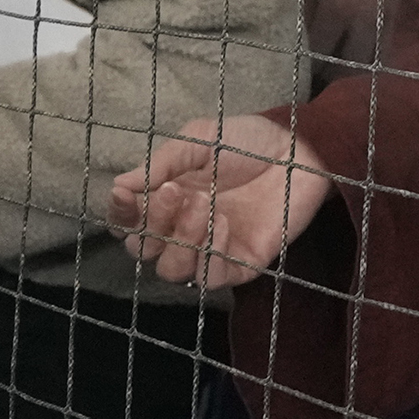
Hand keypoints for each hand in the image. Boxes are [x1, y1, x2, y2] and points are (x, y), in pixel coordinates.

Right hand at [112, 113, 333, 292]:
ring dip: (181, 239)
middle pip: (142, 252)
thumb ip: (161, 163)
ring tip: (204, 205)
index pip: (128, 223)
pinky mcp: (239, 265)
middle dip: (151, 225)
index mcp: (165, 201)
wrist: (298, 149)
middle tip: (175, 192)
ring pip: (172, 271)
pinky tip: (223, 224)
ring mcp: (209, 250)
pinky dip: (209, 254)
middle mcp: (181, 230)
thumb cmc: (246, 142)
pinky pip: (210, 278)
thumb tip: (121, 185)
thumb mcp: (198, 140)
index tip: (123, 195)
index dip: (119, 215)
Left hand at [302, 0, 408, 68]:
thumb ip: (306, 3)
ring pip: (374, 59)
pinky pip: (390, 44)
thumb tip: (301, 34)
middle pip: (350, 65)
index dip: (310, 64)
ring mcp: (388, 17)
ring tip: (343, 67)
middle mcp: (365, 20)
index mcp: (338, 7)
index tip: (301, 69)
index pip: (322, 52)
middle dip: (334, 72)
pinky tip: (366, 52)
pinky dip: (377, 54)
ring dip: (358, 67)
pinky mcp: (402, 11)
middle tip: (321, 72)